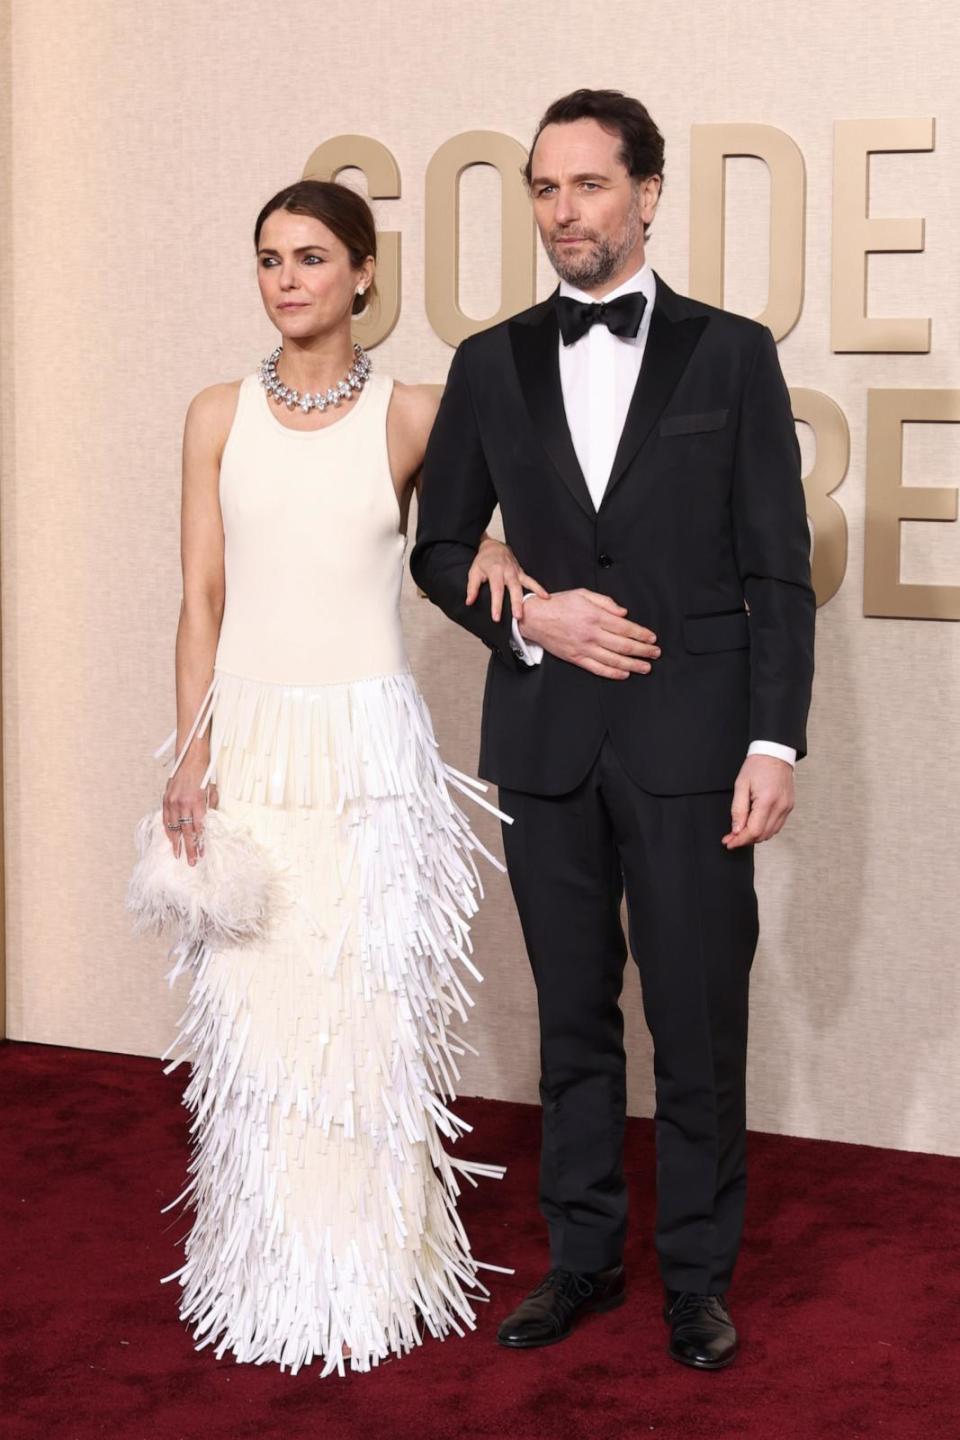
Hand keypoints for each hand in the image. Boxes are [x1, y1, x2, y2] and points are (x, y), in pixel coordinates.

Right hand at [162, 765, 217, 865]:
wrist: (189, 757)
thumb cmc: (204, 773)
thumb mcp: (212, 790)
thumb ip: (210, 808)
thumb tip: (209, 824)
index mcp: (196, 802)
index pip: (198, 828)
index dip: (200, 842)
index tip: (202, 853)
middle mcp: (182, 803)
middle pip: (186, 831)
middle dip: (189, 848)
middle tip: (191, 862)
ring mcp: (172, 801)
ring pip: (173, 828)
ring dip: (176, 843)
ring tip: (178, 855)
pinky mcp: (165, 798)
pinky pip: (165, 819)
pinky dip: (168, 830)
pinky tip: (171, 839)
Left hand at [466, 537, 548, 622]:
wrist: (494, 547)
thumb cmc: (484, 560)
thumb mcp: (474, 572)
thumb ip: (472, 588)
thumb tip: (469, 602)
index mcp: (495, 571)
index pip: (496, 590)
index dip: (496, 604)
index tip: (496, 617)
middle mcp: (507, 571)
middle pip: (513, 588)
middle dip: (516, 603)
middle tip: (518, 616)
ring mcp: (516, 572)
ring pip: (524, 585)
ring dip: (529, 597)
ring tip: (533, 608)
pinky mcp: (521, 573)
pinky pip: (531, 581)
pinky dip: (539, 588)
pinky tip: (546, 597)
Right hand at [519, 589, 659, 679]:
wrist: (535, 618)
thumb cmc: (558, 604)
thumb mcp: (583, 594)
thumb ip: (605, 602)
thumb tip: (624, 613)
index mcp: (594, 616)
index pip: (625, 627)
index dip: (642, 634)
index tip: (652, 638)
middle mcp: (591, 633)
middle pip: (624, 645)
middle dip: (643, 650)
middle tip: (655, 653)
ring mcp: (584, 648)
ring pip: (614, 660)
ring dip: (633, 664)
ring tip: (646, 667)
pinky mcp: (576, 658)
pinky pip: (598, 668)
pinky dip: (613, 673)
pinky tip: (624, 674)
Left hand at [722, 755, 793, 848]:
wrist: (775, 754)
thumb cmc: (757, 766)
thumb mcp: (741, 785)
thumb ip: (738, 809)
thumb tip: (736, 830)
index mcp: (767, 800)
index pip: (753, 830)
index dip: (739, 840)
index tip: (728, 842)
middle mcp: (780, 806)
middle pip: (762, 835)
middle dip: (745, 840)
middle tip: (730, 838)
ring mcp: (787, 808)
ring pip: (771, 833)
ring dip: (755, 836)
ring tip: (740, 833)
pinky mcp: (789, 807)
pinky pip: (777, 826)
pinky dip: (765, 830)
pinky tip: (754, 826)